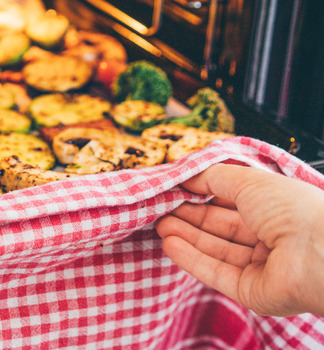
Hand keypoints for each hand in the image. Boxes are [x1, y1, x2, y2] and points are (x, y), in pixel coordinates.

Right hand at [156, 163, 323, 316]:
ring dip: (186, 237)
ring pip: (216, 251)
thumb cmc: (293, 210)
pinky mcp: (251, 291)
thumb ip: (213, 177)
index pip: (232, 203)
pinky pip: (216, 273)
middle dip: (189, 219)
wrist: (318, 253)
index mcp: (277, 209)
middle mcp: (271, 238)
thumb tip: (187, 176)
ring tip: (159, 226)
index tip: (175, 191)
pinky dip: (191, 259)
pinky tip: (169, 244)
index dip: (203, 196)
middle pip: (221, 228)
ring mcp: (262, 267)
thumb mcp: (248, 181)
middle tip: (160, 210)